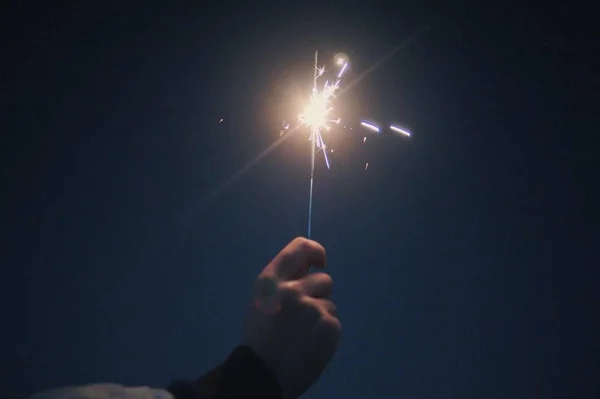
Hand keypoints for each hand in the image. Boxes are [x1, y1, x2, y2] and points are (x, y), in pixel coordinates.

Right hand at [243, 237, 340, 397]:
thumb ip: (283, 280)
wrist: (264, 373)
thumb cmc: (261, 334)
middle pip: (324, 279)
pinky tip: (310, 343)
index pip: (301, 248)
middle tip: (302, 314)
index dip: (316, 252)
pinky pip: (334, 320)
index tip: (319, 263)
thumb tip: (310, 265)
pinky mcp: (328, 326)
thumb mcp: (262, 299)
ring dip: (320, 314)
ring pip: (329, 303)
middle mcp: (293, 289)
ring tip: (302, 333)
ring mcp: (313, 308)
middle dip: (318, 294)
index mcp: (272, 280)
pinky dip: (326, 332)